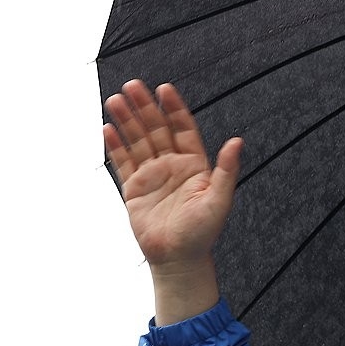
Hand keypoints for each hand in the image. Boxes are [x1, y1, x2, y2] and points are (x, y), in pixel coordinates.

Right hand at [103, 79, 241, 323]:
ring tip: (115, 99)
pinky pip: (123, 162)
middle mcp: (172, 167)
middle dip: (145, 107)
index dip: (174, 109)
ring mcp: (152, 176)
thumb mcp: (219, 200)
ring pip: (137, 141)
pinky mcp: (134, 189)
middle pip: (156, 129)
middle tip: (132, 85)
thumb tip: (237, 141)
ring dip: (127, 120)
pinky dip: (115, 145)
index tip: (165, 89)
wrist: (178, 259)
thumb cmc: (203, 233)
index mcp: (194, 166)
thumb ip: (226, 170)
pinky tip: (107, 127)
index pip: (183, 130)